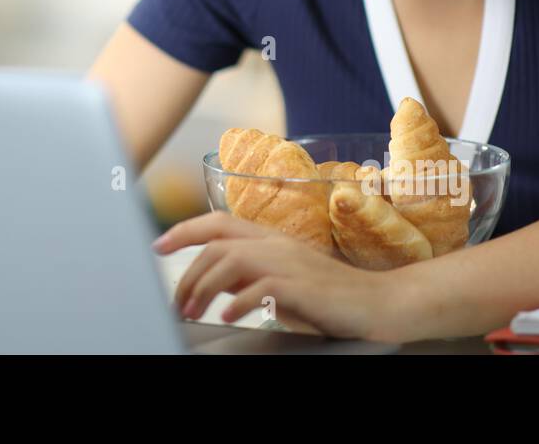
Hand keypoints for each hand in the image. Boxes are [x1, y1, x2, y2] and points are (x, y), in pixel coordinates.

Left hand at [154, 211, 418, 343]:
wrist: (380, 303)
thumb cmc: (331, 296)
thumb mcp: (284, 280)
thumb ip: (252, 274)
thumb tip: (216, 282)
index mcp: (271, 239)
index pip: (218, 222)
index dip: (185, 229)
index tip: (158, 245)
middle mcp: (277, 244)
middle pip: (216, 244)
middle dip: (187, 273)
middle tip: (176, 303)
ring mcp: (290, 263)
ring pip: (230, 260)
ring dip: (204, 287)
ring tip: (193, 312)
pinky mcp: (302, 286)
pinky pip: (260, 287)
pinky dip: (237, 301)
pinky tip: (228, 316)